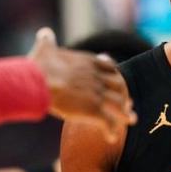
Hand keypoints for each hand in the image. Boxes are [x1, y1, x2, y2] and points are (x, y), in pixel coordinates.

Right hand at [30, 27, 136, 141]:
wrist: (39, 82)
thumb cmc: (39, 67)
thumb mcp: (44, 49)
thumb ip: (47, 41)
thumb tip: (44, 32)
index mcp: (89, 63)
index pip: (110, 68)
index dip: (115, 77)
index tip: (118, 83)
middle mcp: (98, 78)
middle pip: (119, 86)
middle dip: (125, 96)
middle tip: (129, 104)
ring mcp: (98, 94)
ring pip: (119, 105)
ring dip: (125, 114)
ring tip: (131, 121)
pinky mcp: (94, 110)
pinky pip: (108, 123)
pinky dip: (111, 131)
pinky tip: (111, 138)